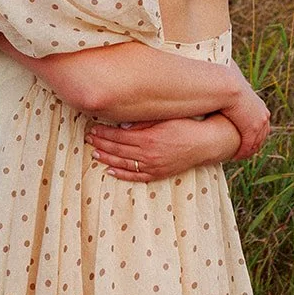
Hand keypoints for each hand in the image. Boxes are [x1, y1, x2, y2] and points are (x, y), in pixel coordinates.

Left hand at [86, 117, 239, 181]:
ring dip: (107, 158)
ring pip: (123, 163)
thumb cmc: (186, 126)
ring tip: (94, 153)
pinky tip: (110, 170)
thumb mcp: (165, 119)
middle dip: (101, 143)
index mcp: (148, 138)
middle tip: (88, 139)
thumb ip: (143, 123)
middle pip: (117, 149)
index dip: (103, 132)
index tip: (92, 128)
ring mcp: (153, 166)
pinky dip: (121, 174)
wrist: (205, 143)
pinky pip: (135, 176)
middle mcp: (148, 154)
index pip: (118, 136)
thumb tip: (122, 124)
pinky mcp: (158, 173)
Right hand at [220, 70, 269, 159]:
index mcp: (260, 107)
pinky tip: (234, 156)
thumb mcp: (235, 81)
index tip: (245, 137)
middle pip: (262, 135)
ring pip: (255, 143)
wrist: (228, 85)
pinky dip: (242, 152)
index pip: (261, 124)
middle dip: (254, 144)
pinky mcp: (251, 130)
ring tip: (238, 155)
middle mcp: (263, 116)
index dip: (254, 132)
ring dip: (247, 150)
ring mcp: (258, 123)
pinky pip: (248, 146)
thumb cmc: (227, 79)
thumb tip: (230, 72)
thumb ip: (235, 80)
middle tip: (243, 150)